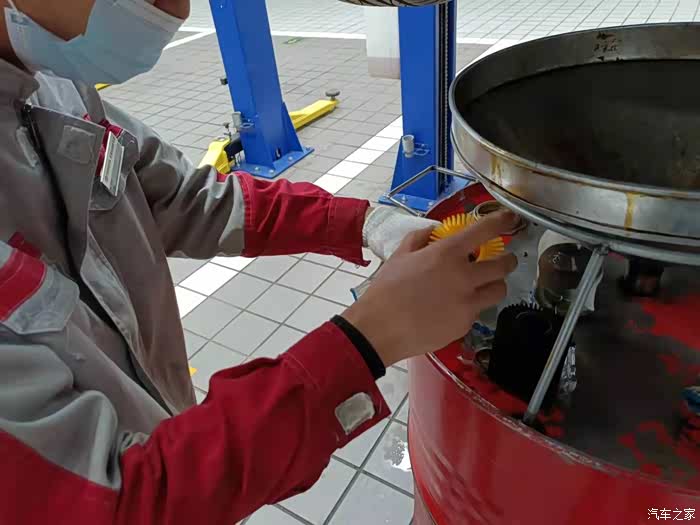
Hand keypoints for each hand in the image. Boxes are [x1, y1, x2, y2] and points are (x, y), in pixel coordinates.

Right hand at [345, 210, 519, 366]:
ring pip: (499, 290)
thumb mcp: (400, 255)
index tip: (509, 219)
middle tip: (502, 260)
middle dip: (507, 260)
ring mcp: (468, 303)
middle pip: (503, 265)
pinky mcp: (465, 324)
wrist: (380, 328)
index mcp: (447, 253)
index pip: (485, 231)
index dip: (502, 221)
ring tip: (482, 286)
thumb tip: (434, 232)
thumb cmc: (386, 290)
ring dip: (494, 284)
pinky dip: (471, 306)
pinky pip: (478, 311)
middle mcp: (464, 276)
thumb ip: (420, 238)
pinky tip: (453, 308)